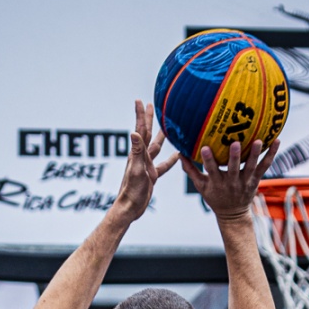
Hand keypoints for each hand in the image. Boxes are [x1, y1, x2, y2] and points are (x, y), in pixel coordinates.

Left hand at [113, 100, 179, 223]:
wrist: (131, 208)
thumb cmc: (132, 191)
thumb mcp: (136, 170)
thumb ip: (137, 151)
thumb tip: (134, 132)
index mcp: (138, 154)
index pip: (140, 130)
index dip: (141, 115)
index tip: (140, 101)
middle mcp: (141, 157)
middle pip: (147, 134)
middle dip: (148, 119)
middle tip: (151, 105)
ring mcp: (147, 166)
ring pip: (156, 147)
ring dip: (160, 136)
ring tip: (166, 126)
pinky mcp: (152, 175)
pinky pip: (163, 165)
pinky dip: (170, 160)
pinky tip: (177, 156)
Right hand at [181, 137, 278, 219]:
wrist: (233, 215)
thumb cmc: (215, 197)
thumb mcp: (201, 187)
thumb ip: (191, 170)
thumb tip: (179, 153)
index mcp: (217, 183)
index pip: (211, 170)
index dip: (208, 160)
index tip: (205, 148)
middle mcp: (231, 182)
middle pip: (233, 168)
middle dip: (234, 156)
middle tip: (235, 143)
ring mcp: (245, 181)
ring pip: (251, 167)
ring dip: (255, 154)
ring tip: (259, 141)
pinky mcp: (256, 180)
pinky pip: (265, 166)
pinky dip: (271, 154)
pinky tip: (277, 141)